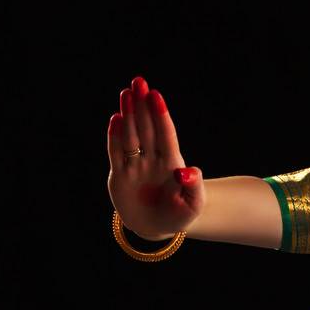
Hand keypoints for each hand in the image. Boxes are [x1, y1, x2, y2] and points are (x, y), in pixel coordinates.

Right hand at [108, 75, 204, 240]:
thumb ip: (194, 186)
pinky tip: (115, 119)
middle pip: (147, 128)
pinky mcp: (120, 175)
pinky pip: (116, 153)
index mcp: (171, 163)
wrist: (157, 227)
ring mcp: (135, 166)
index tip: (156, 96)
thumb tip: (185, 171)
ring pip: (131, 136)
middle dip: (143, 105)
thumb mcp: (193, 204)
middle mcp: (152, 159)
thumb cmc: (180, 214)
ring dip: (129, 115)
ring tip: (126, 93)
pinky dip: (115, 137)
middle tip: (139, 81)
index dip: (161, 116)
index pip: (166, 136)